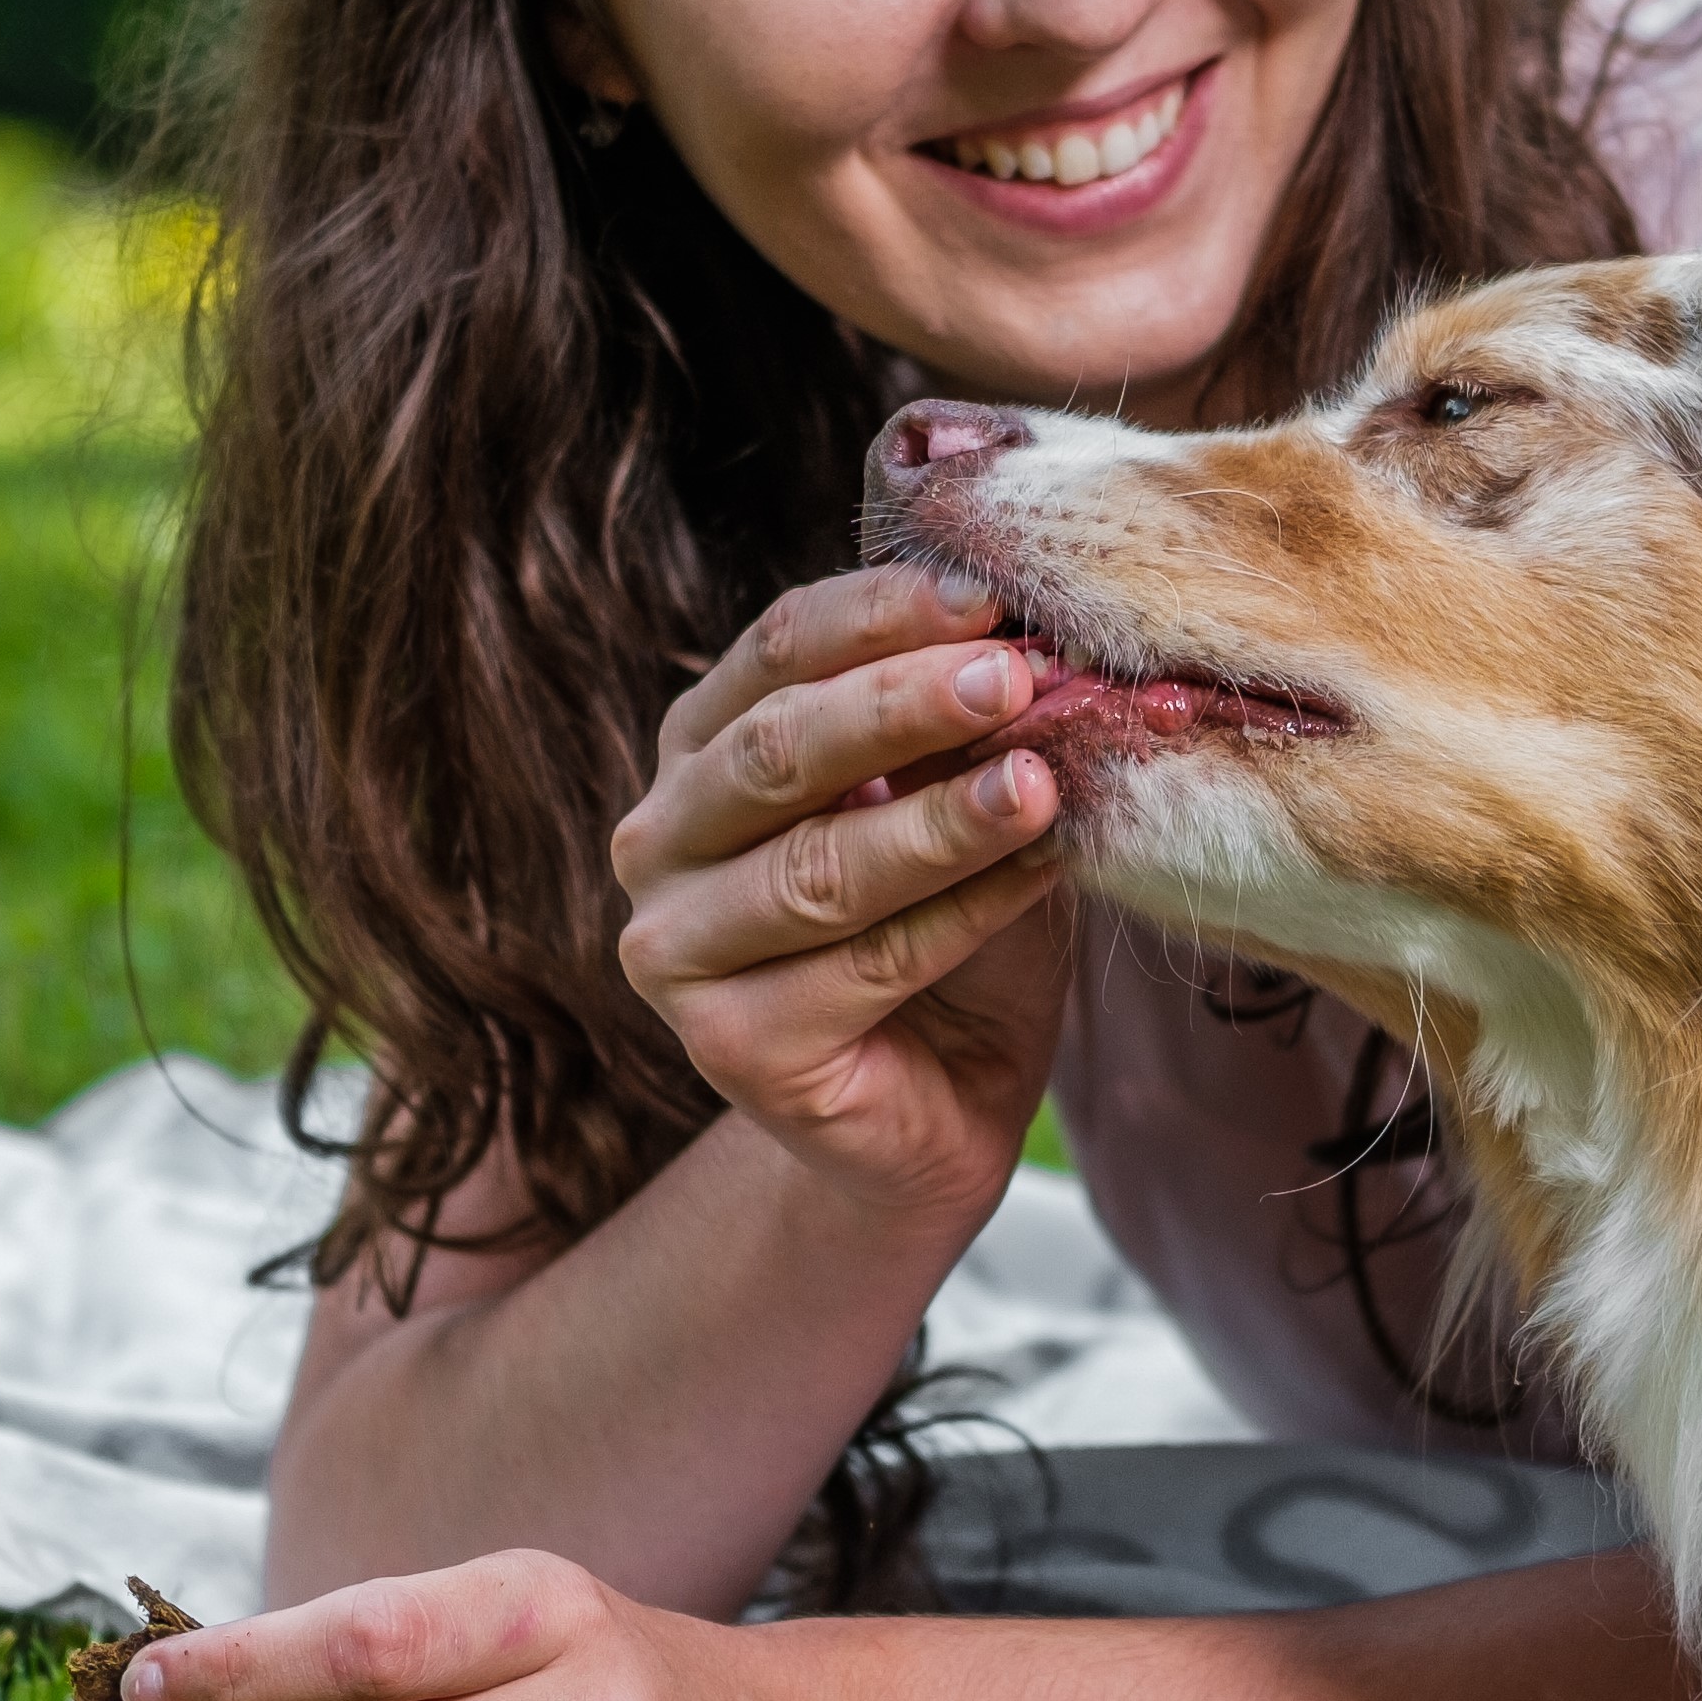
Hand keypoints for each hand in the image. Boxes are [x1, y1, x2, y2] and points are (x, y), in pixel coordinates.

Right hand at [612, 563, 1073, 1225]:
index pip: (777, 650)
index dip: (879, 614)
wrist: (943, 1104)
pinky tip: (1039, 876)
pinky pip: (865, 966)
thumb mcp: (954, 804)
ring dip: (940, 821)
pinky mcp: (728, 1048)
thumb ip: (961, 733)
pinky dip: (964, 915)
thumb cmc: (945, 928)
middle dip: (901, 707)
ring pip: (818, 869)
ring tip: (1036, 785)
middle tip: (1011, 678)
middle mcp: (662, 839)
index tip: (985, 596)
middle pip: (778, 751)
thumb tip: (1024, 647)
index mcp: (703, 749)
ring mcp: (677, 949)